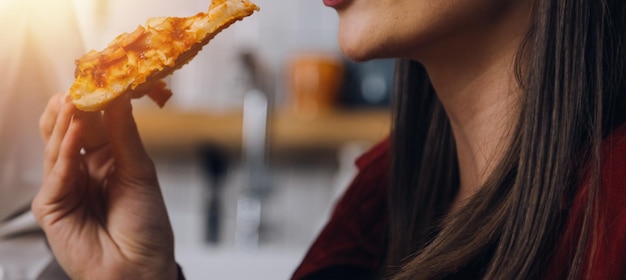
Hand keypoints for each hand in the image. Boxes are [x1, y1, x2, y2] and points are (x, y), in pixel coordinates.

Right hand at [33, 94, 177, 279]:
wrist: (141, 268)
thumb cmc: (146, 225)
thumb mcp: (140, 172)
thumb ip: (124, 135)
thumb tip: (118, 96)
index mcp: (105, 161)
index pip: (92, 125)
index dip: (94, 103)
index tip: (99, 78)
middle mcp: (82, 171)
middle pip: (68, 133)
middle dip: (73, 108)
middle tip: (79, 84)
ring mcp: (64, 188)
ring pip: (57, 148)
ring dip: (66, 124)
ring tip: (74, 99)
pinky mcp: (51, 207)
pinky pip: (57, 174)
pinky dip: (65, 152)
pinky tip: (73, 131)